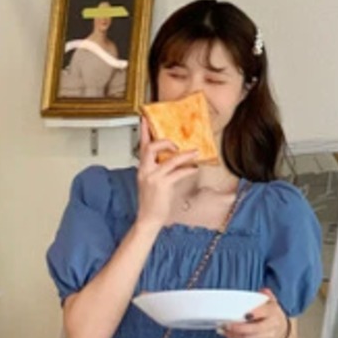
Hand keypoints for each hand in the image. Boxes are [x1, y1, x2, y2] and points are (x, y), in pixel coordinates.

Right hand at [135, 116, 197, 230]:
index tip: (145, 118)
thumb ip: (159, 169)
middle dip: (165, 142)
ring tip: (195, 153)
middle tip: (176, 144)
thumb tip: (173, 159)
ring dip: (185, 155)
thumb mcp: (152, 182)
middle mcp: (145, 170)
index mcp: (142, 168)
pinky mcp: (162, 185)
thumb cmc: (152, 202)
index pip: (142, 146)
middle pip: (151, 147)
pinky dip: (188, 169)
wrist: (148, 219)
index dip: (144, 131)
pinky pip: (178, 172)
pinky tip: (194, 168)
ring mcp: (153, 177)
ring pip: (170, 159)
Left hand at [221, 289, 288, 337]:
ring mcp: (266, 336)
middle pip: (253, 329)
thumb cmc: (272, 315)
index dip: (254, 313)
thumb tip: (263, 291)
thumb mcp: (272, 303)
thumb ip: (267, 296)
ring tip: (223, 330)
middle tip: (226, 324)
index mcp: (272, 312)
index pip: (263, 312)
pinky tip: (228, 335)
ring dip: (234, 335)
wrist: (280, 331)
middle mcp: (271, 325)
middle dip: (238, 328)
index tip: (243, 314)